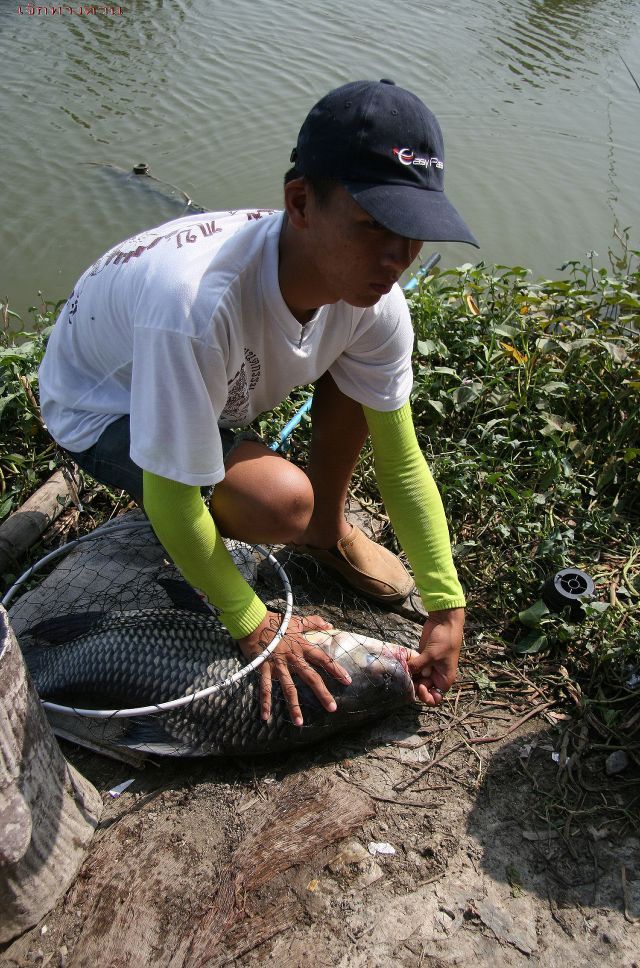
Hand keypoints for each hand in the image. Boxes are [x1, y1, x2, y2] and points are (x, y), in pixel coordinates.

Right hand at [238, 611, 351, 725]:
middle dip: (322, 693)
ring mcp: (278, 664)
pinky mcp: (263, 668)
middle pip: (310, 677)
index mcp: (302, 646)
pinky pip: (264, 687)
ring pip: (288, 688)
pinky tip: (265, 717)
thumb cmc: (275, 622)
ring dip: (294, 706)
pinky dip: (265, 702)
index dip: (336, 669)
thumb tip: (330, 624)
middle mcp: (293, 657)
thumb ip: (314, 622)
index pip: (323, 659)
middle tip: (332, 708)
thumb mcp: (297, 621)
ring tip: (299, 722)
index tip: (347, 681)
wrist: (253, 621)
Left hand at [407, 607, 464, 706]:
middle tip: (406, 679)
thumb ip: (418, 666)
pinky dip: (408, 667)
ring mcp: (429, 667)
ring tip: (402, 671)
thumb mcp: (431, 655)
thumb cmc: (445, 640)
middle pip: (423, 689)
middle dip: (414, 686)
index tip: (420, 687)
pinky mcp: (422, 658)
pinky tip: (402, 663)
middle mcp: (437, 676)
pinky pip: (414, 667)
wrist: (445, 621)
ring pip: (417, 678)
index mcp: (444, 679)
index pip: (435, 698)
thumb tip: (405, 673)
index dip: (426, 697)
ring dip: (410, 676)